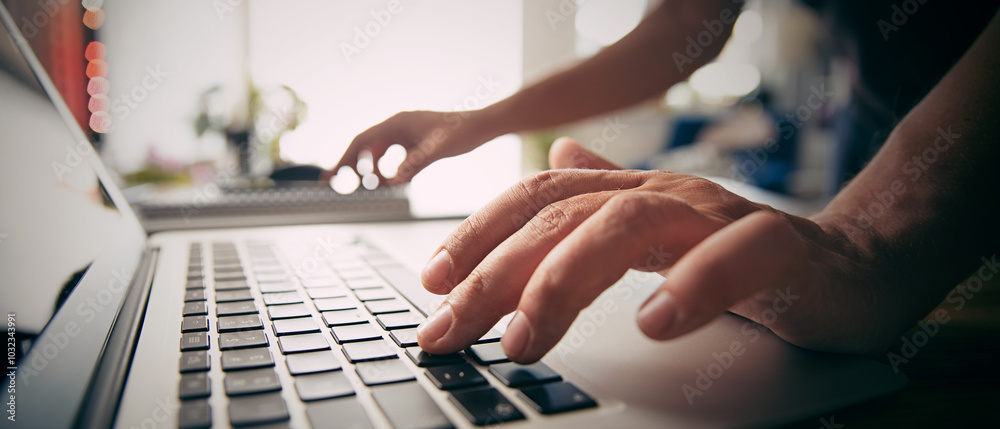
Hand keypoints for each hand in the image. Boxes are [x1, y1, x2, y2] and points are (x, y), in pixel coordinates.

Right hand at [328, 110, 496, 184]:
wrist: (481, 126)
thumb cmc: (461, 132)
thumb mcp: (437, 149)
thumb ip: (415, 164)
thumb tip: (393, 181)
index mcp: (397, 124)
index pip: (362, 141)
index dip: (345, 159)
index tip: (332, 175)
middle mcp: (397, 127)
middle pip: (366, 147)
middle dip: (352, 166)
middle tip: (337, 185)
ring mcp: (406, 135)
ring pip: (378, 153)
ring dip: (371, 170)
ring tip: (368, 187)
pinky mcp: (415, 143)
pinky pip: (393, 157)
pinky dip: (389, 170)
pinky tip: (391, 183)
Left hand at [415, 137, 903, 362]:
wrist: (853, 264)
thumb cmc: (747, 256)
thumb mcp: (663, 229)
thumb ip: (609, 199)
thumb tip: (559, 158)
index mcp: (631, 196)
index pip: (539, 201)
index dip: (480, 235)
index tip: (432, 285)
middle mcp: (665, 195)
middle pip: (564, 218)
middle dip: (497, 273)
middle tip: (452, 328)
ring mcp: (721, 216)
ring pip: (629, 225)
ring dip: (567, 281)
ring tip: (526, 337)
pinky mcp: (783, 248)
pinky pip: (738, 254)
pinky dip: (693, 284)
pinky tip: (656, 324)